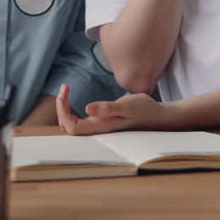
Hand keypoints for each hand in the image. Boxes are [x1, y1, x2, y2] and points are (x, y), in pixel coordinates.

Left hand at [55, 84, 169, 135]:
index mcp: (102, 128)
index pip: (71, 126)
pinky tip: (74, 99)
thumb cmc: (144, 110)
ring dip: (65, 110)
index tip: (66, 90)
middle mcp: (98, 131)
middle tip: (65, 88)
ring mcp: (99, 129)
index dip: (63, 110)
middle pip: (68, 127)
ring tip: (66, 92)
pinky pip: (79, 122)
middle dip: (61, 108)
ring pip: (72, 126)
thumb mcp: (128, 105)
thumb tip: (87, 109)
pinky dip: (72, 111)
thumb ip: (108, 109)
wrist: (158, 116)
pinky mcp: (101, 124)